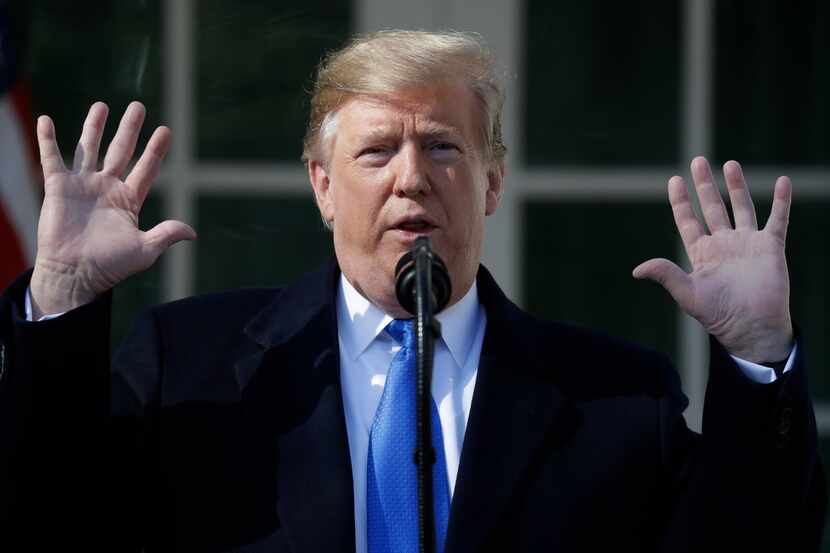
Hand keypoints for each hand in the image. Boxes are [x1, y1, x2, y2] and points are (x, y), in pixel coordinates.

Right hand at [29, 101, 195, 318]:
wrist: (74, 274)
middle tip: (138, 106)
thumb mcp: (144, 250)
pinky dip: (48, 139)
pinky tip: (45, 120)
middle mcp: (106, 188)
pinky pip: (51, 158)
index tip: (166, 130)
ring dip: (94, 127)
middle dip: (129, 129)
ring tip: (102, 106)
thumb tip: (192, 232)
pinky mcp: (58, 188)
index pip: (146, 168)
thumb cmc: (110, 266)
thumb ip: (166, 235)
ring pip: (89, 148)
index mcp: (128, 200)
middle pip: (121, 151)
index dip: (155, 150)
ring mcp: (82, 185)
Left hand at [633, 156, 792, 362]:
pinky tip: (783, 181)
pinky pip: (777, 219)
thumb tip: (637, 270)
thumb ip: (666, 275)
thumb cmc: (719, 315)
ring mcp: (747, 243)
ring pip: (741, 207)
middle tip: (697, 161)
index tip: (673, 180)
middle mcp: (723, 244)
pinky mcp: (770, 247)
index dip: (680, 201)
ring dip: (736, 186)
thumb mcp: (687, 294)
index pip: (688, 220)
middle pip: (712, 207)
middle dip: (704, 185)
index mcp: (702, 253)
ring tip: (729, 164)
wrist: (752, 328)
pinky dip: (782, 201)